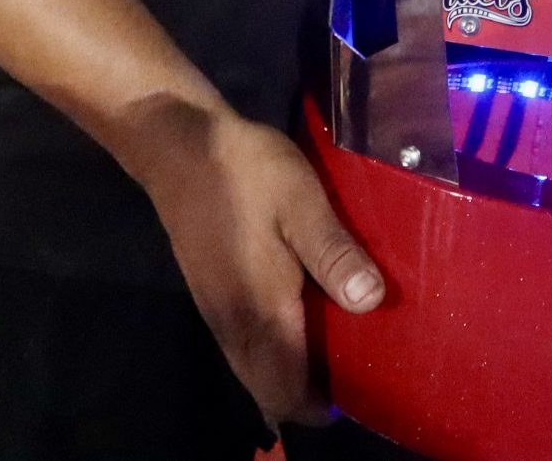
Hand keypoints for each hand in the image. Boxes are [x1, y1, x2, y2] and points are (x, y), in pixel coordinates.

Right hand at [137, 107, 383, 426]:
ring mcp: (217, 312)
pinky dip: (274, 348)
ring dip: (292, 371)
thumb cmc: (246, 173)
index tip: (361, 389)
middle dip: (309, 393)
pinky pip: (244, 346)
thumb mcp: (302, 202)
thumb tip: (372, 303)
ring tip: (337, 341)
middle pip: (270, 390)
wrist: (179, 144)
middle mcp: (234, 326)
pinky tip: (302, 314)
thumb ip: (335, 254)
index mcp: (261, 313)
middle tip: (356, 364)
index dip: (321, 407)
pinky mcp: (210, 292)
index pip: (287, 394)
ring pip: (255, 369)